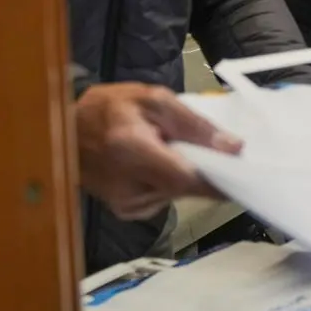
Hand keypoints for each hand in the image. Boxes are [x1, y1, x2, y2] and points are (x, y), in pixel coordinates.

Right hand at [76, 82, 240, 220]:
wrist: (63, 132)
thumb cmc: (111, 108)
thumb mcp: (155, 99)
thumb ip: (195, 124)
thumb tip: (233, 148)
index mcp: (131, 150)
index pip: (187, 178)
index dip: (219, 181)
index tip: (246, 175)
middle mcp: (127, 185)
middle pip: (186, 188)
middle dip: (208, 172)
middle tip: (220, 153)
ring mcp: (125, 203)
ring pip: (178, 194)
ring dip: (187, 175)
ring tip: (175, 150)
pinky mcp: (127, 211)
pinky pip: (165, 197)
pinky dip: (171, 182)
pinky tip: (160, 164)